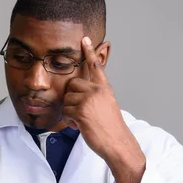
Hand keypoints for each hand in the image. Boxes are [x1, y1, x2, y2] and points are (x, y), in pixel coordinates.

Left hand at [63, 36, 145, 182]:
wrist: (117, 143)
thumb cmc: (110, 128)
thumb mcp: (106, 106)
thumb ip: (95, 97)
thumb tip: (77, 94)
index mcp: (105, 89)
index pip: (96, 67)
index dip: (89, 52)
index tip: (84, 39)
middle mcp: (97, 91)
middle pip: (72, 84)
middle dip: (72, 98)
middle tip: (81, 111)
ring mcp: (89, 100)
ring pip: (67, 99)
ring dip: (71, 112)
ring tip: (84, 121)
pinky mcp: (81, 111)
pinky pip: (66, 111)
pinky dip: (70, 121)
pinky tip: (81, 126)